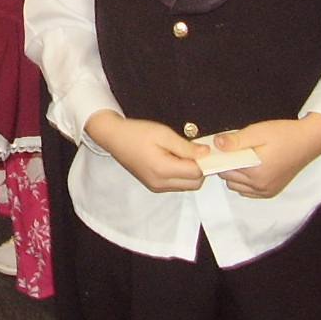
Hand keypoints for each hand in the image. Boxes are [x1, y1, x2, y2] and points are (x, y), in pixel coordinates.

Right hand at [84, 110, 206, 191]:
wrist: (114, 138)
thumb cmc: (137, 132)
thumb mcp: (163, 133)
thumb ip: (186, 146)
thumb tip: (206, 153)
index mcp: (163, 169)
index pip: (197, 173)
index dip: (203, 160)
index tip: (202, 148)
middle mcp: (160, 183)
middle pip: (195, 183)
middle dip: (199, 168)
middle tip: (192, 150)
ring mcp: (156, 187)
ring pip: (187, 186)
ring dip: (190, 172)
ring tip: (180, 154)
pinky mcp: (154, 186)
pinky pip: (176, 185)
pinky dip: (180, 175)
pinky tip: (172, 160)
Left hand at [213, 114, 320, 197]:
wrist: (308, 141)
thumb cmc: (284, 134)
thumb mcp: (257, 132)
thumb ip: (235, 140)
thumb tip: (216, 143)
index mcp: (255, 171)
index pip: (224, 168)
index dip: (220, 157)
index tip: (220, 147)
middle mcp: (260, 186)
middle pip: (229, 178)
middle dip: (227, 164)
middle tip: (233, 149)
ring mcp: (266, 191)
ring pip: (237, 186)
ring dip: (235, 174)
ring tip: (243, 157)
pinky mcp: (271, 192)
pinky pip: (248, 192)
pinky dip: (244, 182)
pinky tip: (251, 168)